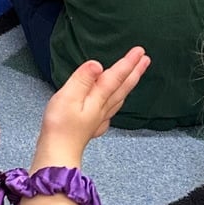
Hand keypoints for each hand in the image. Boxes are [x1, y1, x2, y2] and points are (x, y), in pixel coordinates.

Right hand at [36, 47, 149, 161]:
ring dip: (129, 84)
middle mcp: (102, 107)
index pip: (116, 76)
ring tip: (135, 75)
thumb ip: (82, 79)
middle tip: (145, 59)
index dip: (127, 63)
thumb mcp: (67, 97)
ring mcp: (99, 118)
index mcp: (97, 98)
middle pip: (122, 87)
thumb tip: (97, 65)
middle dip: (134, 71)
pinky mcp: (92, 126)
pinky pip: (112, 109)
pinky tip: (115, 103)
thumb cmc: (60, 126)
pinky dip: (117, 101)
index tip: (140, 51)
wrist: (58, 154)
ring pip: (119, 97)